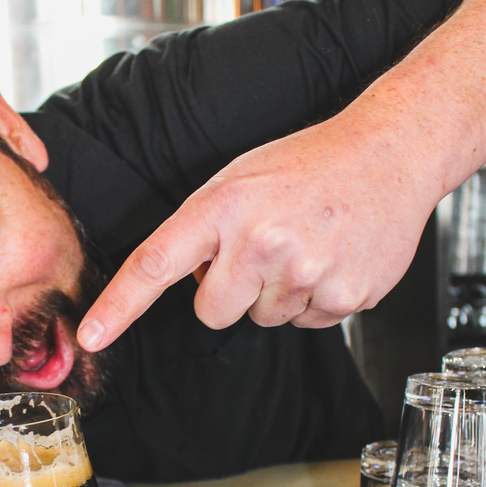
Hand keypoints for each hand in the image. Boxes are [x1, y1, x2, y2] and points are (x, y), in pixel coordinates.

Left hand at [77, 108, 440, 350]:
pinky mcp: (343, 296)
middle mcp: (260, 241)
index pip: (154, 265)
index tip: (92, 336)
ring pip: (261, 319)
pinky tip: (329, 257)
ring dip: (275, 293)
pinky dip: (313, 298)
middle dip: (226, 295)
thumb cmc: (310, 163)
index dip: (118, 306)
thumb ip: (205, 231)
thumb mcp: (240, 178)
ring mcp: (304, 271)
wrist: (393, 151)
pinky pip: (305, 322)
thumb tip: (190, 284)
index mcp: (224, 207)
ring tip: (304, 244)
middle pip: (211, 314)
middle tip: (260, 252)